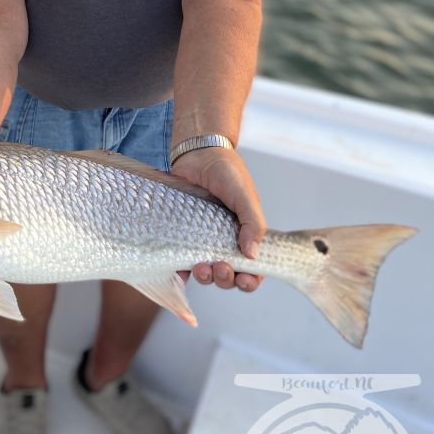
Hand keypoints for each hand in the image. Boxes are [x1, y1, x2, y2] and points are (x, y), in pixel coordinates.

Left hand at [171, 146, 265, 293]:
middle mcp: (224, 242)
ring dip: (206, 277)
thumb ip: (253, 223)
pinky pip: (181, 263)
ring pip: (206, 273)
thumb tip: (252, 255)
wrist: (198, 154)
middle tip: (220, 267)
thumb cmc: (227, 173)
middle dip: (226, 279)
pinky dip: (181, 273)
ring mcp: (202, 241)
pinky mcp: (182, 236)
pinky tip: (181, 273)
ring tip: (201, 267)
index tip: (245, 279)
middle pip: (228, 276)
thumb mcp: (245, 196)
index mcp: (244, 236)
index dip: (250, 280)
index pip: (252, 268)